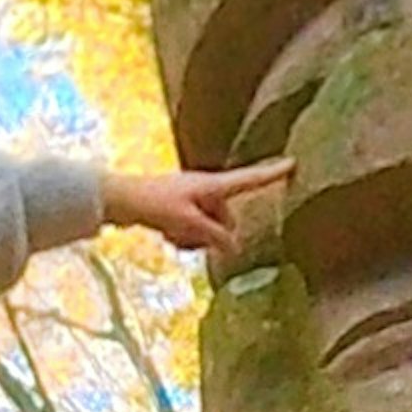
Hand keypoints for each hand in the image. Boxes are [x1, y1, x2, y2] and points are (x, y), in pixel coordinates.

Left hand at [94, 159, 287, 265]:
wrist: (118, 199)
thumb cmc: (155, 205)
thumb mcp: (189, 224)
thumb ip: (215, 236)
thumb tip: (234, 247)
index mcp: (211, 185)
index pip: (249, 179)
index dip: (271, 174)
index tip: (293, 163)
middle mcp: (204, 188)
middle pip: (226, 217)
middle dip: (216, 232)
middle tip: (190, 237)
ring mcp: (190, 198)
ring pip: (209, 226)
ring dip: (196, 238)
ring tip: (174, 237)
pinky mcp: (177, 208)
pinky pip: (192, 229)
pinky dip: (184, 237)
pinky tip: (167, 237)